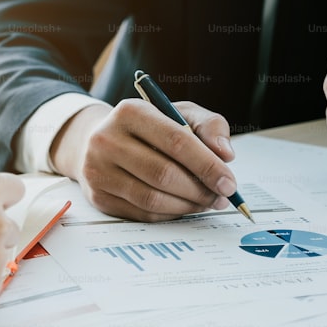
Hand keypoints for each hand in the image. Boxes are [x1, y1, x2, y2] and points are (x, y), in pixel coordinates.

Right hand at [51, 100, 237, 221]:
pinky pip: (142, 213)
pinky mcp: (98, 196)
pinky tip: (182, 206)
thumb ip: (210, 126)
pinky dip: (169, 214)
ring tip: (205, 202)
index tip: (228, 182)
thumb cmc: (148, 128)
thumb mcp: (180, 114)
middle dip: (199, 190)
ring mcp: (98, 170)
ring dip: (186, 206)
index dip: (207, 165)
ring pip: (152, 199)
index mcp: (131, 112)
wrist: (100, 141)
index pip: (176, 141)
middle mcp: (107, 140)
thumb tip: (225, 154)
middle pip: (163, 174)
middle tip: (220, 197)